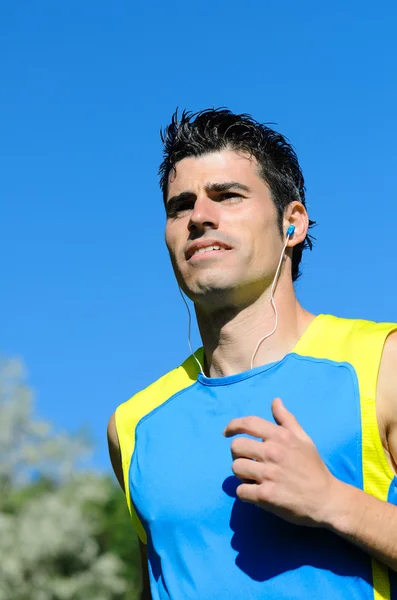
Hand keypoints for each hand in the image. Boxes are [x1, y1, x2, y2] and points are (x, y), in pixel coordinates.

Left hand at [223, 398, 341, 526]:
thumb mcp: (304, 439)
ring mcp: (269, 474)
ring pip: (236, 468)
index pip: (248, 423)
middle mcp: (273, 452)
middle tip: (248, 460)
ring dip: (242, 474)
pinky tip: (256, 492)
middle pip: (236, 446)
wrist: (327, 500)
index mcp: (281, 437)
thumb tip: (275, 401)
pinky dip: (245, 493)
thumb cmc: (314, 468)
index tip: (227, 432)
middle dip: (238, 453)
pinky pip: (241, 490)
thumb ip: (287, 419)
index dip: (233, 426)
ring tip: (254, 477)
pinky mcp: (266, 496)